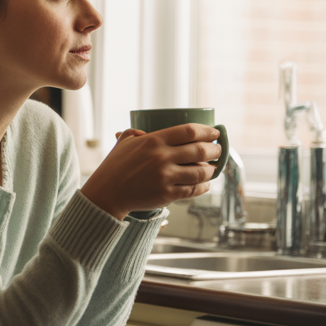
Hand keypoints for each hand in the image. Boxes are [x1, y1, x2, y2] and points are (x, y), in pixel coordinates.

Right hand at [80, 124, 221, 219]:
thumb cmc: (114, 166)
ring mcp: (165, 177)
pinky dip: (203, 186)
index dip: (208, 132)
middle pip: (200, 150)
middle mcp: (162, 158)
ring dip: (211, 169)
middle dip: (215, 150)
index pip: (190, 132)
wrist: (107, 193)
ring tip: (212, 168)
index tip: (215, 133)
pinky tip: (205, 183)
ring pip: (201, 172)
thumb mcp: (124, 142)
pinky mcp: (167, 194)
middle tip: (218, 150)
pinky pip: (193, 190)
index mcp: (154, 141)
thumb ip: (137, 133)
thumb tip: (148, 131)